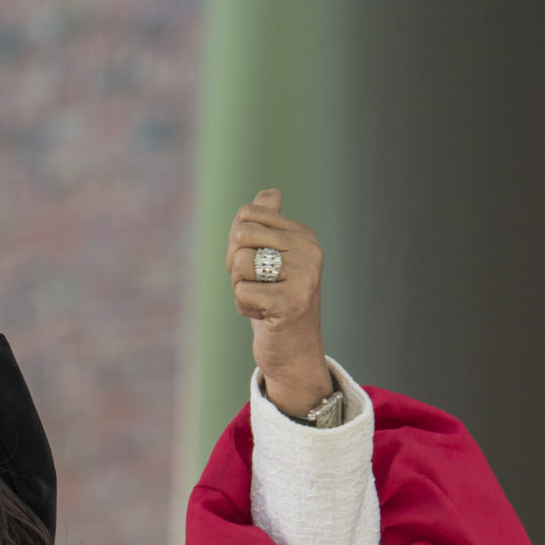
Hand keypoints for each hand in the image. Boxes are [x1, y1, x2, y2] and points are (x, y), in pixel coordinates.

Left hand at [228, 190, 331, 418]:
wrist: (293, 351)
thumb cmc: (274, 303)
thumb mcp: (269, 260)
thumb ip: (266, 224)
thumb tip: (270, 192)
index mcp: (303, 235)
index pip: (247, 215)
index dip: (236, 242)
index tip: (254, 266)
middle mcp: (309, 250)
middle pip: (241, 236)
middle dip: (234, 265)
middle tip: (254, 286)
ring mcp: (304, 276)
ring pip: (240, 263)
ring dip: (240, 288)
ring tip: (262, 301)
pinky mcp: (293, 302)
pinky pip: (243, 292)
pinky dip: (245, 308)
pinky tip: (266, 316)